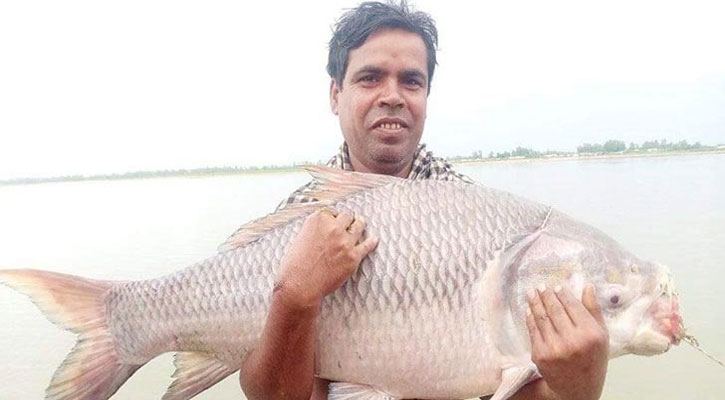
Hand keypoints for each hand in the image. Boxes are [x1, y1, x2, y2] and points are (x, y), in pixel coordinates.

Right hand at [274, 209, 378, 309]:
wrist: (300, 285)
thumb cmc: (294, 266)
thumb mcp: (299, 239)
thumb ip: (312, 231)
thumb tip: (321, 232)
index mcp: (317, 220)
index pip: (330, 212)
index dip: (332, 218)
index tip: (333, 220)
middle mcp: (332, 227)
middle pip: (346, 215)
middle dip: (346, 219)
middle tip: (347, 221)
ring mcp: (345, 241)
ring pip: (359, 225)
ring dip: (359, 224)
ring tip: (360, 223)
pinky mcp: (353, 256)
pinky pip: (367, 245)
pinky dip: (371, 241)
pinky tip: (373, 240)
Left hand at [524, 283, 608, 399]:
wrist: (577, 389)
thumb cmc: (592, 360)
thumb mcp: (602, 336)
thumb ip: (594, 310)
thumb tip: (587, 286)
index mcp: (591, 335)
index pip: (573, 307)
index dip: (563, 294)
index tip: (557, 286)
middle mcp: (572, 341)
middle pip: (555, 310)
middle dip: (546, 295)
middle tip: (541, 286)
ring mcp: (554, 348)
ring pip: (542, 318)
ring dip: (535, 302)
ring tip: (531, 292)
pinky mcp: (540, 354)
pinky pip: (533, 330)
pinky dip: (530, 317)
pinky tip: (529, 309)